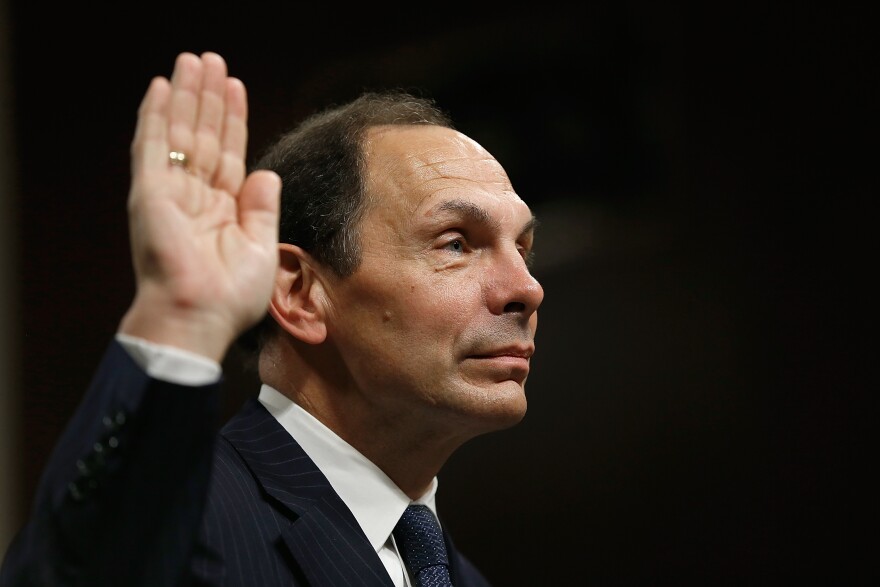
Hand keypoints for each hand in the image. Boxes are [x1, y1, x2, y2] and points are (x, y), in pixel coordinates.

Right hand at [118, 52, 280, 361]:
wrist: (198, 317)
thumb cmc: (230, 296)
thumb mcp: (261, 248)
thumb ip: (261, 208)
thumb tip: (265, 173)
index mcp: (222, 210)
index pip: (228, 153)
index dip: (233, 121)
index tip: (236, 88)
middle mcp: (195, 197)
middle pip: (203, 135)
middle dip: (208, 98)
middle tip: (211, 60)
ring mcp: (170, 193)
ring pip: (179, 132)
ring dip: (186, 96)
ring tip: (193, 61)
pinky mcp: (149, 193)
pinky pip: (151, 146)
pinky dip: (155, 116)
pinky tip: (162, 88)